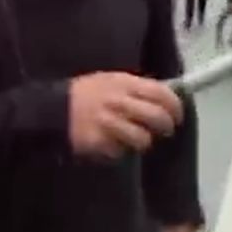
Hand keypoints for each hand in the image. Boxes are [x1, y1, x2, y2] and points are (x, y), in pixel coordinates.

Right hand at [67, 72, 182, 157]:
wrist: (53, 109)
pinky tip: (113, 143)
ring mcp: (109, 123)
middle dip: (167, 127)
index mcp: (124, 83)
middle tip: (166, 131)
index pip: (161, 93)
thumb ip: (136, 88)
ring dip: (144, 142)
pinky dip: (120, 150)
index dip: (175, 106)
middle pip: (157, 117)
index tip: (178, 115)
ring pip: (142, 138)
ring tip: (137, 140)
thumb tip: (165, 98)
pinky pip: (120, 151)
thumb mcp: (112, 80)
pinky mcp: (99, 141)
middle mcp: (119, 101)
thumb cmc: (87, 93)